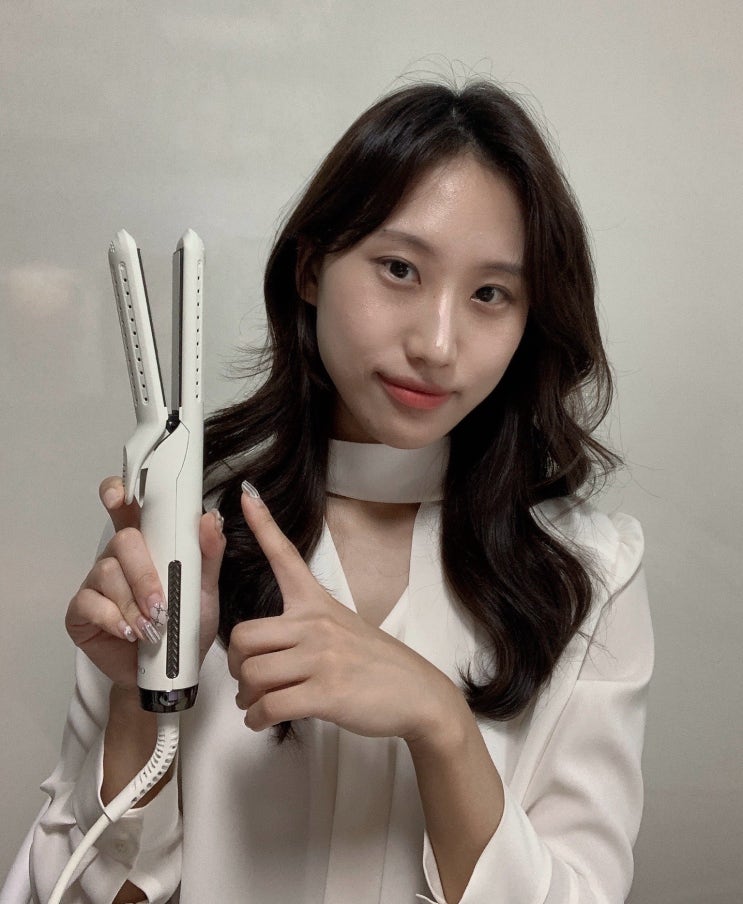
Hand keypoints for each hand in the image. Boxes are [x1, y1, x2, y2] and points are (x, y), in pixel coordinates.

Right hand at [65, 476, 224, 689]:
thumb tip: (209, 519)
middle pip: (122, 542)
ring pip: (107, 573)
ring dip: (133, 602)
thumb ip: (208, 554)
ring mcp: (97, 584)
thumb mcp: (206, 590)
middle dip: (143, 573)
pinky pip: (90, 604)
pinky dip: (114, 619)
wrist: (171, 674)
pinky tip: (130, 632)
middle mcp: (119, 558)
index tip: (121, 496)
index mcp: (148, 545)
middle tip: (160, 603)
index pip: (127, 508)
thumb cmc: (186, 627)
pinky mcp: (82, 611)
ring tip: (152, 627)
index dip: (119, 493)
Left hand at [228, 489, 462, 742]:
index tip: (245, 494)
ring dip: (247, 698)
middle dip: (237, 666)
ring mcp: (321, 658)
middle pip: (244, 636)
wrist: (417, 695)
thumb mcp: (344, 629)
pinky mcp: (325, 693)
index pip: (285, 557)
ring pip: (253, 674)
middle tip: (247, 680)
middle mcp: (316, 625)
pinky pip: (270, 705)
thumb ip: (307, 629)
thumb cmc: (378, 665)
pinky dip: (257, 719)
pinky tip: (265, 720)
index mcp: (318, 605)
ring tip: (257, 704)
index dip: (263, 524)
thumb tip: (269, 650)